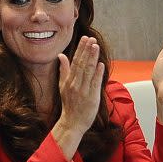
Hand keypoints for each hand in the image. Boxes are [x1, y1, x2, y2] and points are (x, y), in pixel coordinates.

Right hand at [51, 37, 103, 158]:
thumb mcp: (63, 86)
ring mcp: (83, 91)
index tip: (85, 39)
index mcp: (69, 81)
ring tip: (96, 46)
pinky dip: (98, 73)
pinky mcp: (92, 98)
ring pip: (88, 72)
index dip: (80, 50)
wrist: (72, 122)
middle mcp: (75, 85)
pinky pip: (94, 83)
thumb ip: (64, 70)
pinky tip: (101, 64)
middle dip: (86, 51)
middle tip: (91, 39)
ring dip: (92, 58)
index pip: (75, 62)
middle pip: (81, 64)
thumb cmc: (69, 104)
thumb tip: (61, 55)